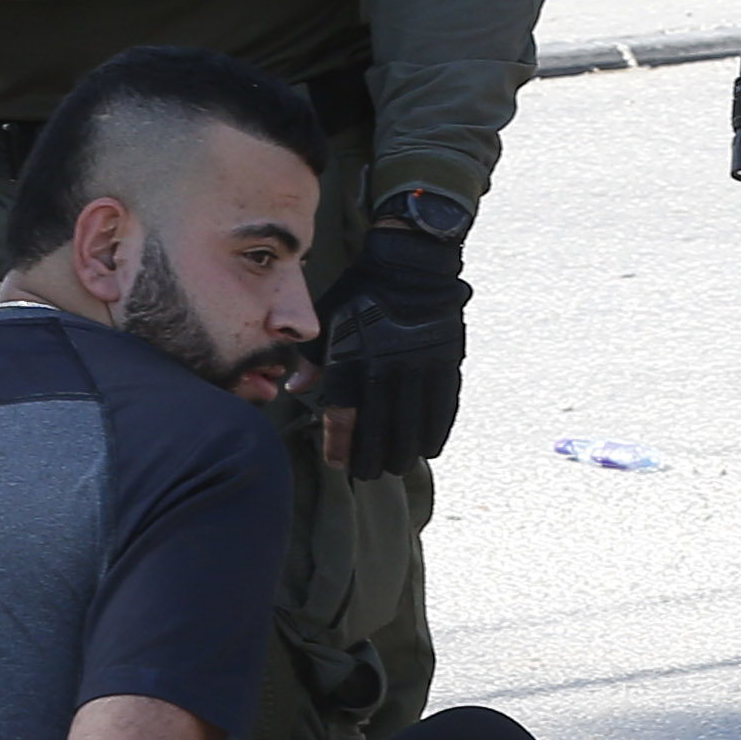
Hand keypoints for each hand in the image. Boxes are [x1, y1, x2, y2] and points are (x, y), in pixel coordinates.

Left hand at [317, 219, 471, 479]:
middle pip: (380, 432)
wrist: (409, 266)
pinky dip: (434, 433)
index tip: (337, 462)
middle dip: (372, 459)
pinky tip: (427, 447)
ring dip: (403, 453)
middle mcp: (386, 371)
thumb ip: (312, 360)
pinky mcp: (444, 365)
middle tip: (368, 473)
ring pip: (413, 427)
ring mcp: (419, 370)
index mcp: (352, 362)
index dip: (340, 446)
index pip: (344, 418)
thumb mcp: (326, 322)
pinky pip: (442, 410)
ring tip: (395, 466)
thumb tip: (296, 389)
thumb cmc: (361, 294)